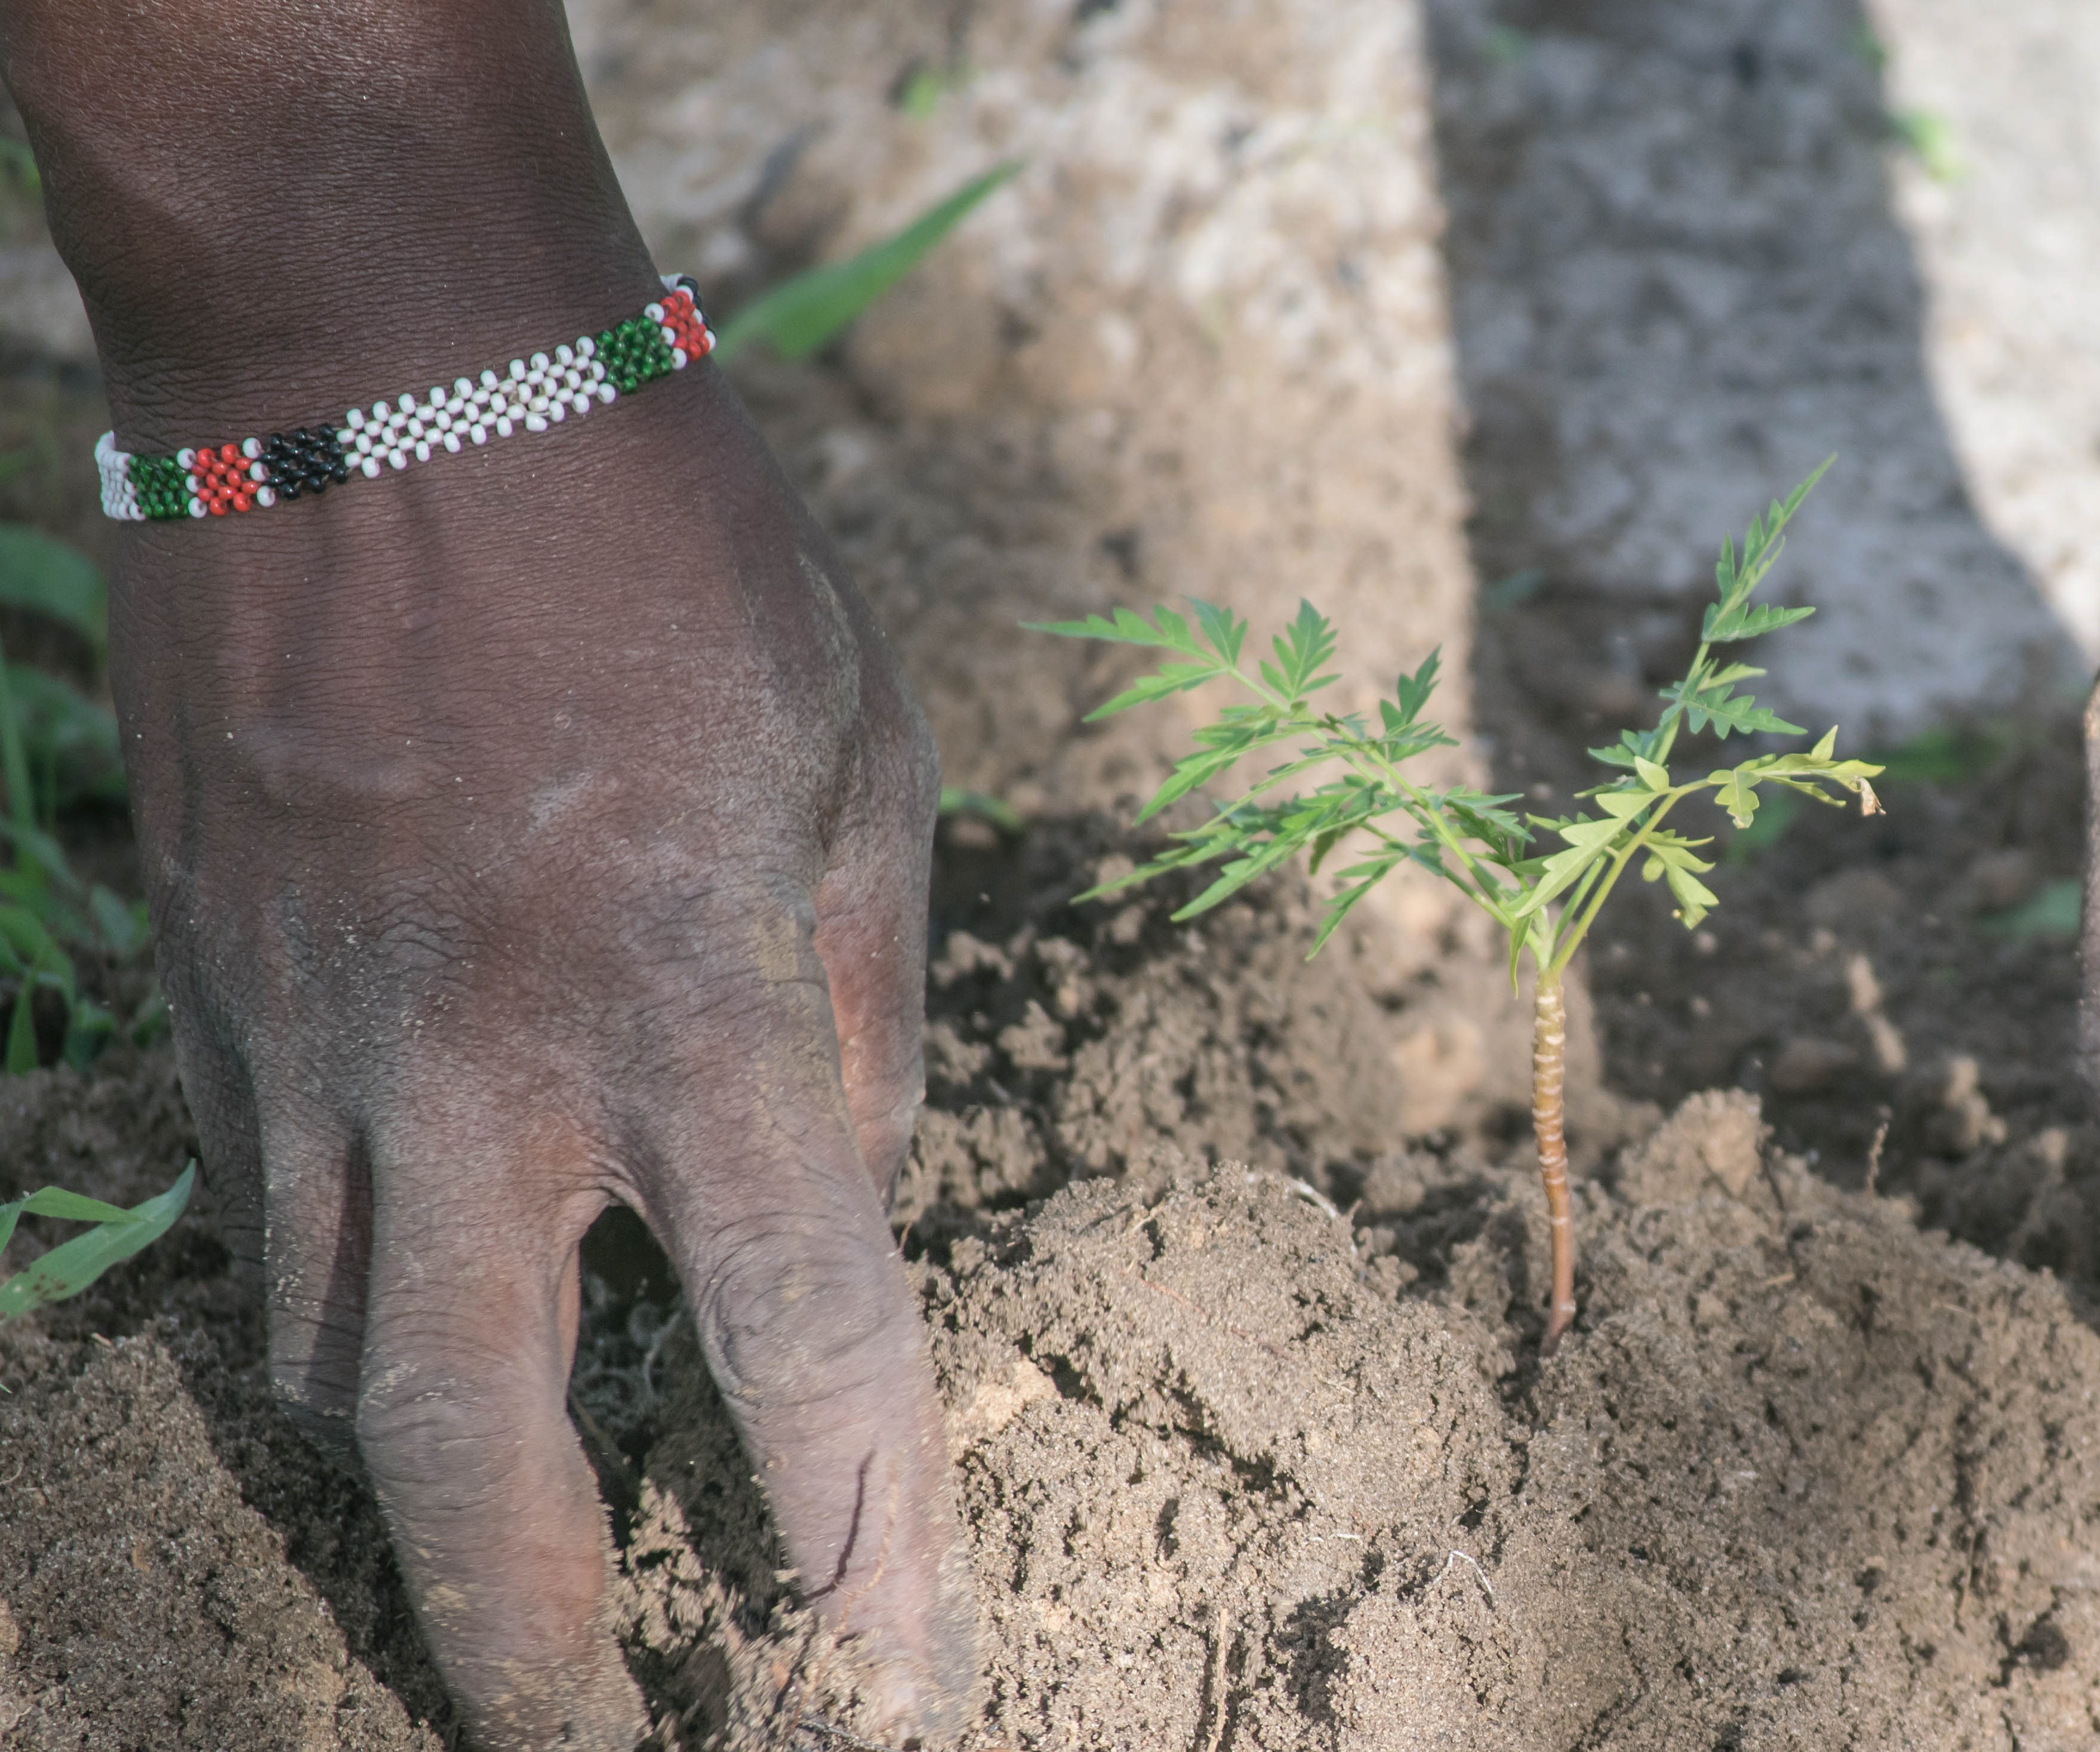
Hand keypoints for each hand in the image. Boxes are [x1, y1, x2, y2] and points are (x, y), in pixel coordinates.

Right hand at [5, 3, 967, 1742]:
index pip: (801, 1342)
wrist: (377, 362)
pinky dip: (340, 1314)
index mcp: (692, 1004)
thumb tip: (854, 1188)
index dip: (862, 1543)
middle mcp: (481, 1067)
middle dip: (522, 1646)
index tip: (898, 1684)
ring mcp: (311, 1039)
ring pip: (331, 1362)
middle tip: (592, 1750)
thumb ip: (868, 1006)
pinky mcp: (210, 987)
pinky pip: (265, 1219)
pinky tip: (406, 1333)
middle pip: (473, 1452)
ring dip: (418, 1501)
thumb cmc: (671, 548)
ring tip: (501, 1584)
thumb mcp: (856, 756)